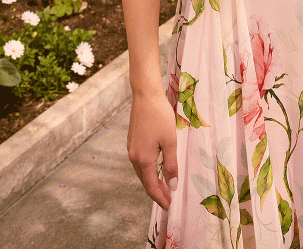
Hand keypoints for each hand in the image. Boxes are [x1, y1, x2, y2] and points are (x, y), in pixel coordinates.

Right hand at [127, 90, 178, 210]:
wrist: (145, 95)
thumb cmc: (160, 116)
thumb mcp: (170, 141)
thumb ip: (171, 164)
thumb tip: (172, 185)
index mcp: (143, 159)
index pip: (151, 186)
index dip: (160, 198)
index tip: (169, 206)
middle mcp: (134, 157)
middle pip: (145, 181)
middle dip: (156, 192)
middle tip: (169, 199)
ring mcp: (131, 149)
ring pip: (141, 172)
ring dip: (152, 181)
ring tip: (164, 186)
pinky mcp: (132, 142)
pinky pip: (139, 163)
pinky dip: (148, 170)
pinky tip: (156, 169)